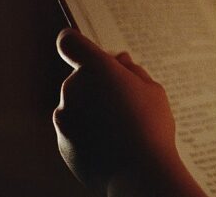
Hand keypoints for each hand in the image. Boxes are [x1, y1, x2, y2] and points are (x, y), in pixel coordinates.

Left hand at [54, 29, 201, 195]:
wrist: (138, 173)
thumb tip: (120, 61)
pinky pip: (75, 128)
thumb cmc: (150, 127)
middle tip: (128, 99)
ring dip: (94, 109)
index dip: (78, 45)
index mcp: (96, 69)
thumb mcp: (153, 90)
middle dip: (99, 84)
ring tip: (123, 127)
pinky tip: (113, 143)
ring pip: (78, 104)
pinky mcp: (62, 141)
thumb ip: (132, 71)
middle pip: (81, 77)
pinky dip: (88, 132)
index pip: (70, 42)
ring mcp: (64, 116)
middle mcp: (74, 89)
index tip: (91, 54)